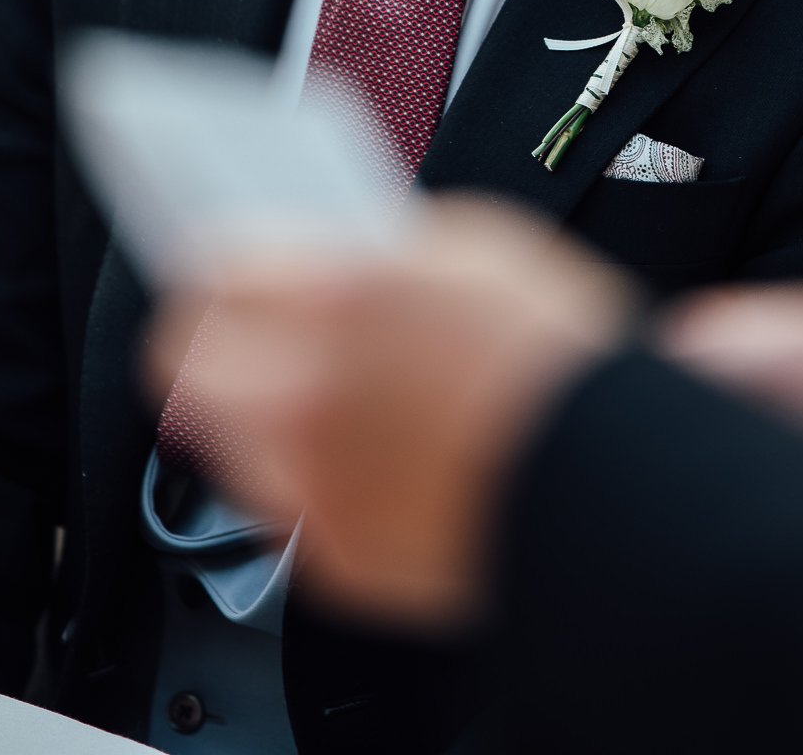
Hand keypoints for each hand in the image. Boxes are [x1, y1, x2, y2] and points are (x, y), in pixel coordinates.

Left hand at [147, 197, 634, 624]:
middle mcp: (304, 389)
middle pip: (186, 354)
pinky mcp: (336, 554)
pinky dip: (306, 473)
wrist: (615, 489)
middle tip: (239, 320)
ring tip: (300, 384)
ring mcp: (311, 480)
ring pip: (226, 435)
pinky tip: (357, 451)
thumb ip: (385, 250)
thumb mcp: (478, 248)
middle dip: (209, 330)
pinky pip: (286, 501)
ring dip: (252, 402)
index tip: (227, 259)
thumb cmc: (561, 362)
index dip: (217, 258)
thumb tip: (340, 256)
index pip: (213, 266)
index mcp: (339, 296)